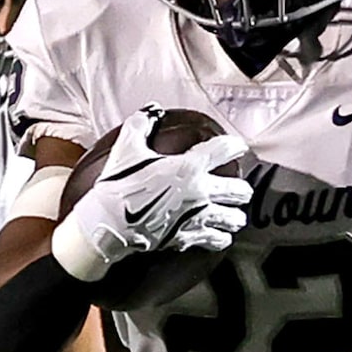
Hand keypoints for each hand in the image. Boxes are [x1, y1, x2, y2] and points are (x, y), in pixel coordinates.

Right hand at [54, 107, 251, 277]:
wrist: (109, 225)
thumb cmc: (119, 186)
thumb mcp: (126, 148)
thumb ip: (141, 125)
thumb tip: (151, 111)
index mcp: (189, 167)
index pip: (224, 150)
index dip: (236, 145)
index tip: (239, 146)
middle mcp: (200, 192)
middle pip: (238, 191)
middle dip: (242, 190)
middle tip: (242, 190)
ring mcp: (197, 218)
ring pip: (233, 219)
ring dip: (235, 216)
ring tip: (235, 216)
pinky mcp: (189, 237)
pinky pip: (216, 240)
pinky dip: (221, 238)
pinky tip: (220, 236)